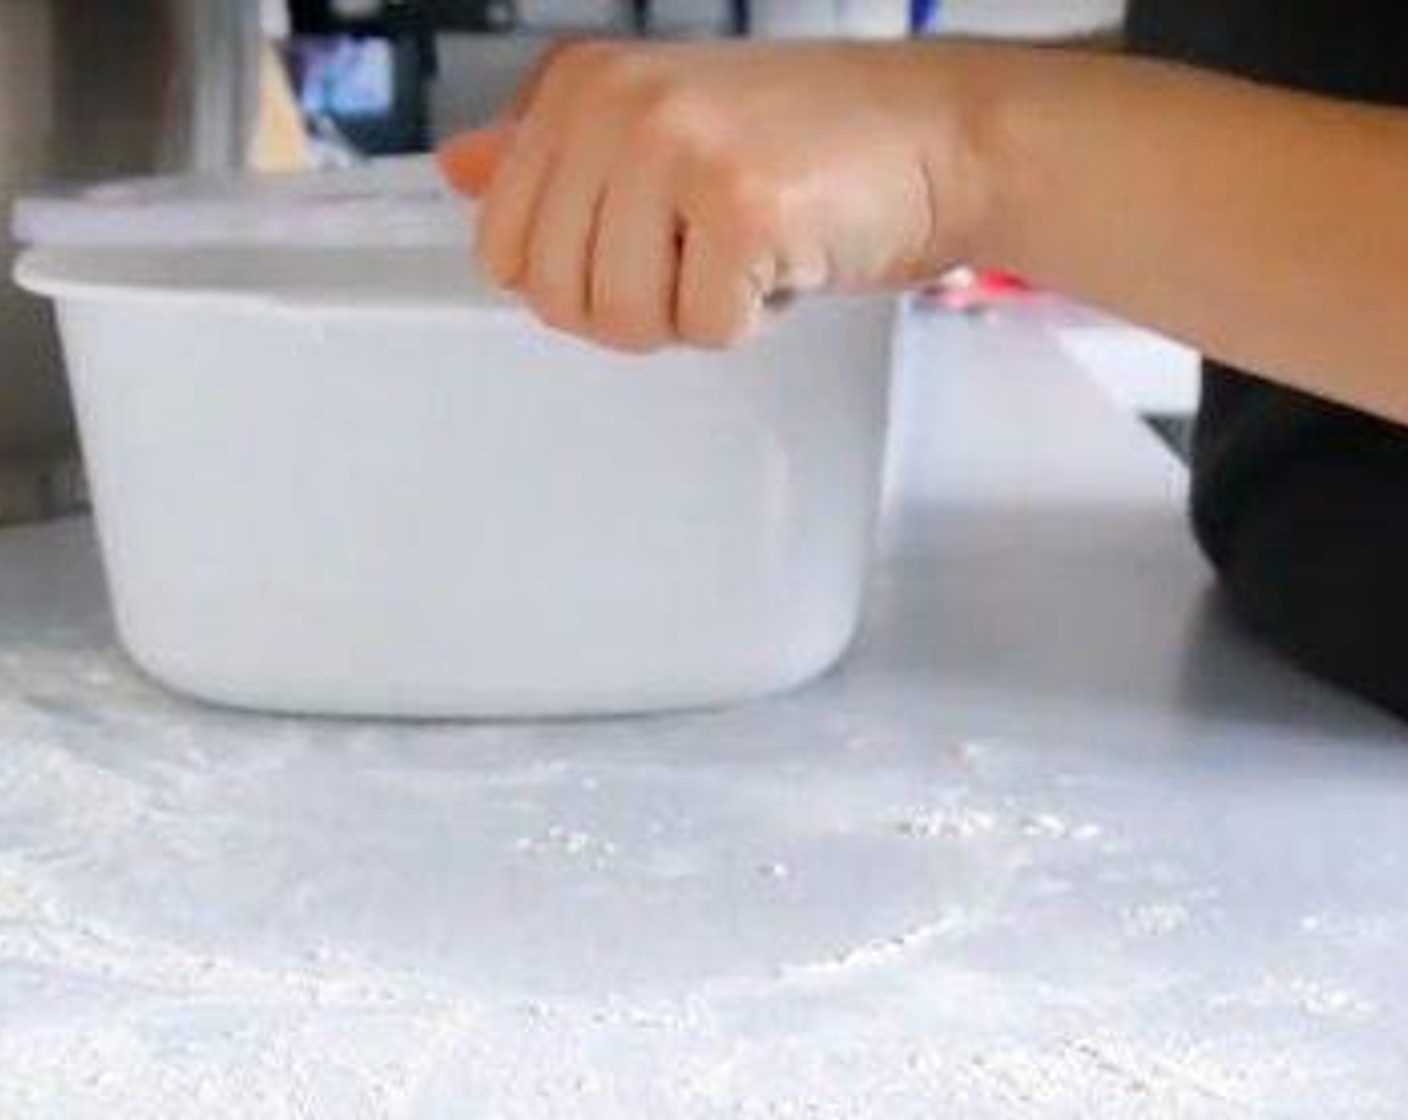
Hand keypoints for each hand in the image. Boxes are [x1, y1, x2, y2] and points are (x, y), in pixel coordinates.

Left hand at [438, 40, 981, 351]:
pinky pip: (704, 328)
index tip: (648, 242)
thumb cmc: (808, 146)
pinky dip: (751, 320)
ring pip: (621, 322)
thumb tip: (457, 170)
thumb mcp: (659, 134)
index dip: (579, 277)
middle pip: (555, 295)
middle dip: (635, 304)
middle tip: (704, 253)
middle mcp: (614, 104)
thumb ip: (550, 156)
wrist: (942, 136)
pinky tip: (788, 259)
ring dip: (692, 314)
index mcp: (578, 85)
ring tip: (746, 250)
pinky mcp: (740, 204)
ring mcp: (676, 148)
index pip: (502, 245)